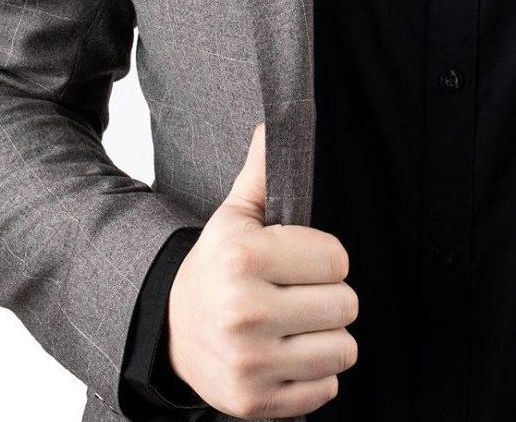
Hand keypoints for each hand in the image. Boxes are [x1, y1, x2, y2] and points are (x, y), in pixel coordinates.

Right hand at [166, 122, 358, 418]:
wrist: (169, 330)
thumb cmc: (217, 267)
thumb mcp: (235, 216)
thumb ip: (263, 171)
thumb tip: (273, 122)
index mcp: (244, 258)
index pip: (337, 260)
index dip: (325, 259)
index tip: (300, 263)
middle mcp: (245, 312)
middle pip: (345, 305)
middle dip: (329, 298)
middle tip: (298, 295)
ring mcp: (250, 363)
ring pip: (344, 349)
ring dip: (328, 338)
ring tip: (296, 326)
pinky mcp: (256, 402)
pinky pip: (327, 389)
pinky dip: (316, 376)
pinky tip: (288, 356)